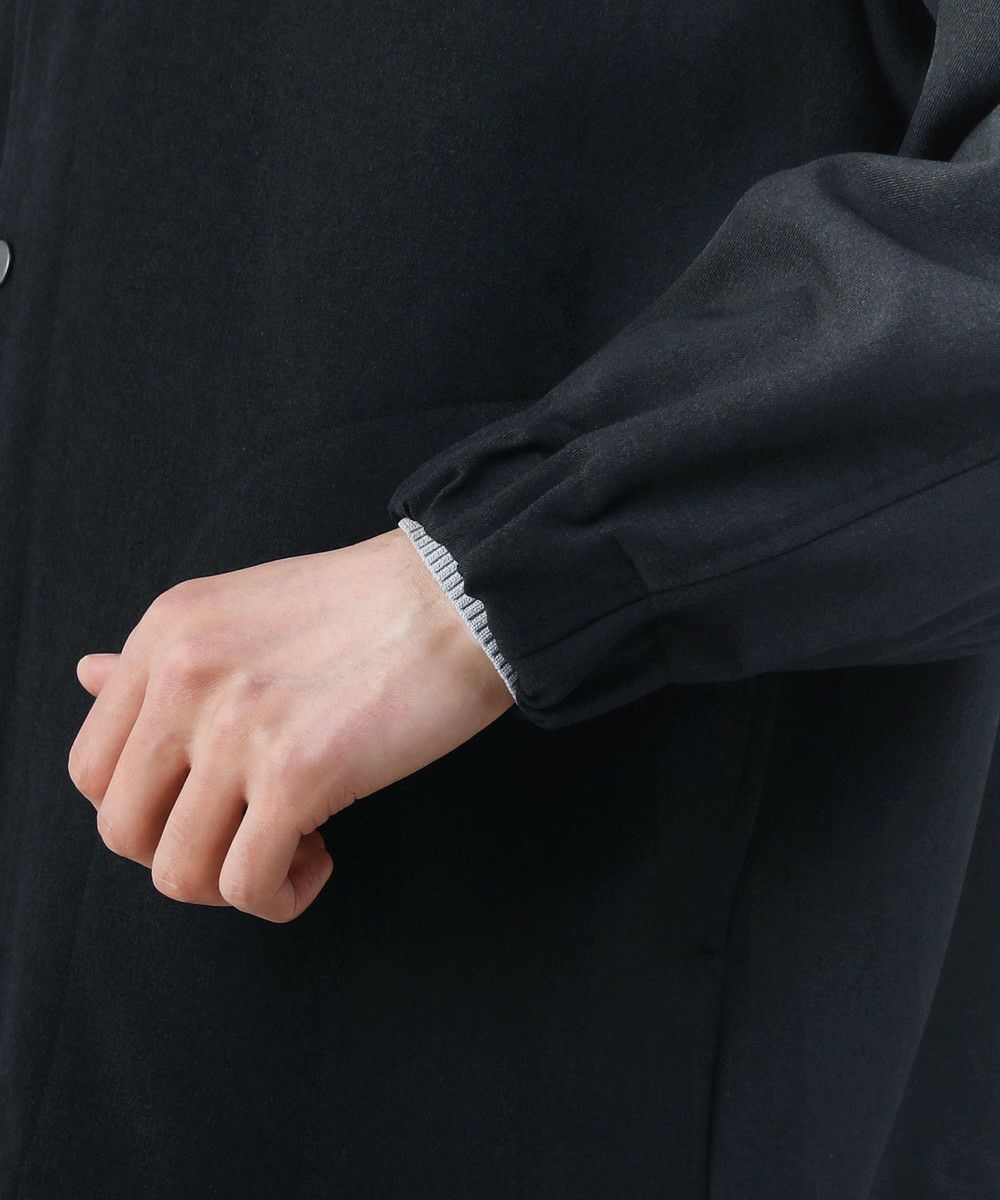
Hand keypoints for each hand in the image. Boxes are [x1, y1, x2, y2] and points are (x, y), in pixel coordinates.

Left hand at [67, 528, 513, 922]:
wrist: (459, 597)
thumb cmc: (367, 605)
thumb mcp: (240, 609)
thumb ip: (161, 657)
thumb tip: (85, 673)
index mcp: (163, 636)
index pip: (92, 769)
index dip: (148, 811)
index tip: (210, 803)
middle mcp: (181, 679)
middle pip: (122, 830)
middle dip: (183, 854)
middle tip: (247, 835)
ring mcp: (234, 728)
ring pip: (176, 872)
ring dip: (231, 884)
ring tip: (292, 847)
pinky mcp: (295, 774)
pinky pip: (247, 884)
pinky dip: (280, 895)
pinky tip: (319, 857)